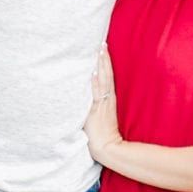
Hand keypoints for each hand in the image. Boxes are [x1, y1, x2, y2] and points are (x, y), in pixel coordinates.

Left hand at [84, 45, 121, 163]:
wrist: (108, 148)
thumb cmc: (102, 136)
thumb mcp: (98, 117)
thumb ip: (93, 106)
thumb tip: (84, 99)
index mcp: (108, 100)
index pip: (107, 77)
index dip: (105, 63)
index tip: (103, 49)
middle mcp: (106, 99)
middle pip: (106, 74)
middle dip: (104, 59)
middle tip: (102, 43)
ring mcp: (102, 104)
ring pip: (102, 80)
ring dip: (100, 66)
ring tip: (99, 51)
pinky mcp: (97, 110)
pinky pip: (97, 94)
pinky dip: (95, 83)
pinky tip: (93, 72)